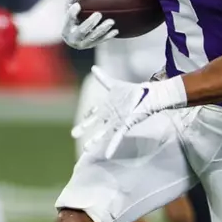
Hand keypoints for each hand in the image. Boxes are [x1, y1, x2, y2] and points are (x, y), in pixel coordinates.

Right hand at [61, 0, 117, 49]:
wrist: (74, 40)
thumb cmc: (72, 21)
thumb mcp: (68, 12)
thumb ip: (71, 1)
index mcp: (67, 28)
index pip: (68, 20)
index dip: (72, 13)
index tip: (77, 5)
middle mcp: (74, 38)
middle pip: (82, 31)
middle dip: (90, 23)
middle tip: (99, 14)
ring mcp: (83, 44)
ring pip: (93, 37)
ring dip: (102, 29)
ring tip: (111, 21)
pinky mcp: (92, 46)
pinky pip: (101, 41)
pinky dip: (108, 36)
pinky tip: (115, 30)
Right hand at [71, 71, 186, 157]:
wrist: (148, 95)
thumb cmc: (132, 92)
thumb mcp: (114, 84)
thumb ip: (103, 78)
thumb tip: (93, 68)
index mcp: (107, 107)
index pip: (93, 113)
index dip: (87, 118)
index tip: (79, 124)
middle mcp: (110, 116)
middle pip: (95, 124)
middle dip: (84, 129)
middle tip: (73, 134)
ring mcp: (117, 122)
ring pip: (103, 133)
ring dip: (95, 140)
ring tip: (87, 148)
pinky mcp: (125, 126)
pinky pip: (117, 137)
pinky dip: (112, 146)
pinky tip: (107, 154)